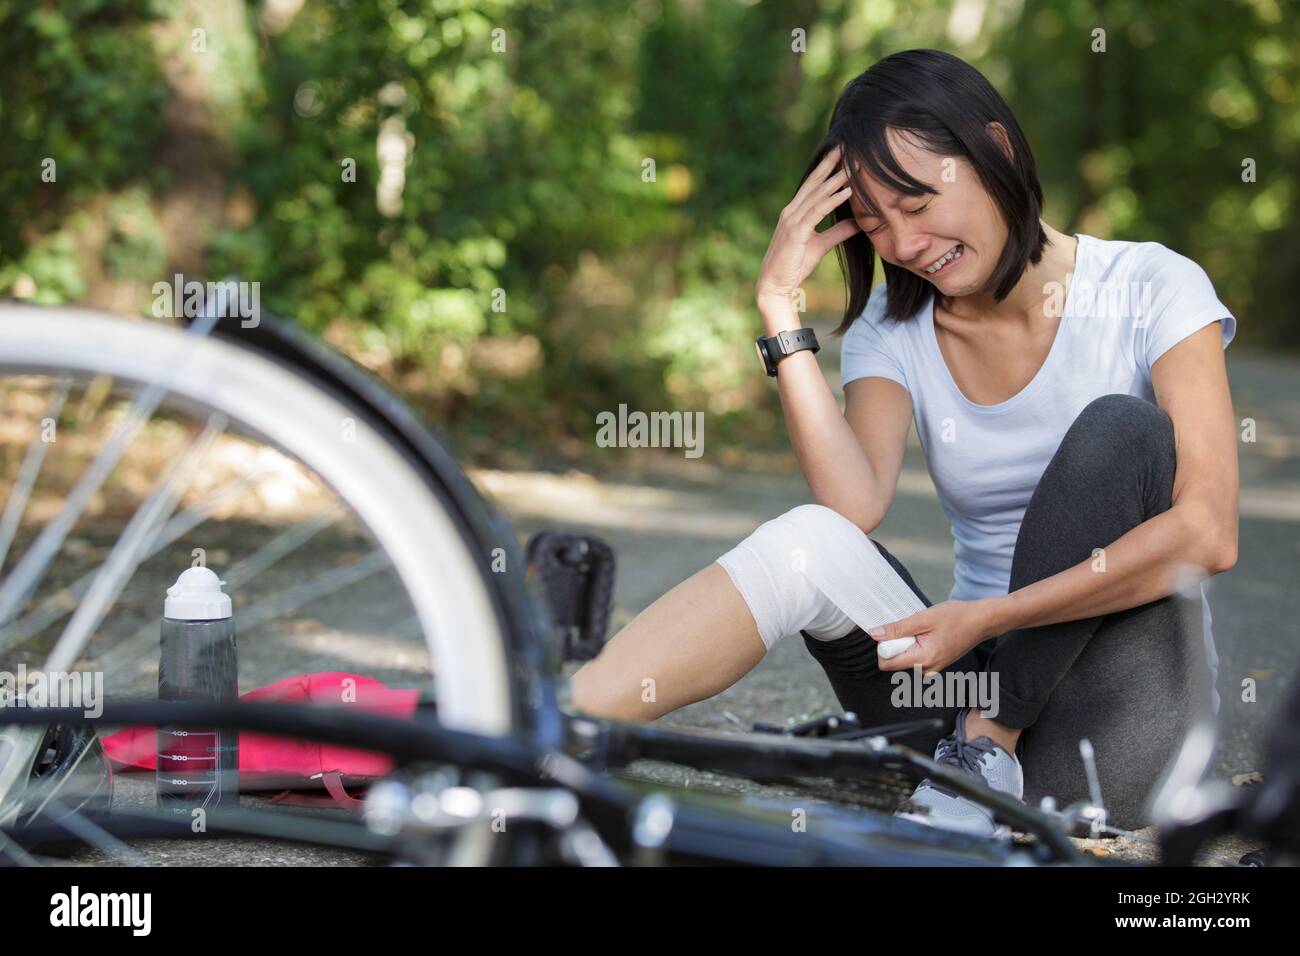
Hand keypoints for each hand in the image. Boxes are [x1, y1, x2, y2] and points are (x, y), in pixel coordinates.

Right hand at [754, 145, 860, 305]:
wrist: (775, 286)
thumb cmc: (794, 266)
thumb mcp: (821, 246)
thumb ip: (838, 231)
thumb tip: (858, 222)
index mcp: (795, 212)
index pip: (813, 185)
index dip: (827, 168)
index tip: (843, 154)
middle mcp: (791, 212)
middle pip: (814, 182)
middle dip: (830, 163)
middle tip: (846, 146)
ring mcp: (792, 220)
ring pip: (818, 194)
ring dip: (837, 178)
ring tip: (853, 165)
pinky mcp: (796, 232)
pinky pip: (818, 211)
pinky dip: (833, 200)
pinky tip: (847, 191)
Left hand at [868, 599, 999, 675]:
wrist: (981, 621)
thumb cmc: (957, 617)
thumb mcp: (923, 618)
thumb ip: (897, 629)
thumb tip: (875, 634)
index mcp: (924, 660)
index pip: (887, 664)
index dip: (884, 647)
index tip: (894, 632)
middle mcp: (927, 670)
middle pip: (895, 662)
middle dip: (897, 644)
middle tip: (915, 629)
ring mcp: (932, 669)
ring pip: (905, 659)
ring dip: (907, 644)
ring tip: (924, 631)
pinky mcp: (935, 665)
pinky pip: (915, 657)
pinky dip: (916, 645)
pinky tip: (929, 635)